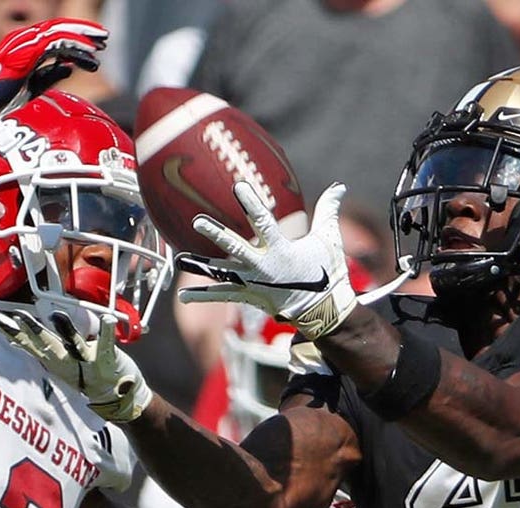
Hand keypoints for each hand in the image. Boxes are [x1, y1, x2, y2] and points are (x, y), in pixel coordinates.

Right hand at [0, 18, 107, 124]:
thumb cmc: (1, 97)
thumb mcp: (32, 86)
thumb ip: (50, 75)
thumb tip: (70, 68)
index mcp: (24, 45)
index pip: (54, 34)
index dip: (76, 37)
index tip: (94, 46)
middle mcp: (24, 38)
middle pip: (60, 27)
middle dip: (84, 31)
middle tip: (104, 38)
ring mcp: (24, 42)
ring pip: (60, 33)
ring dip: (83, 38)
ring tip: (101, 45)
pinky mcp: (27, 51)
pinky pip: (56, 44)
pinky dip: (75, 48)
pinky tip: (89, 55)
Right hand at [0, 308, 150, 422]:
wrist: (118, 400)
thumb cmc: (88, 376)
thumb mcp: (61, 365)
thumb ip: (45, 350)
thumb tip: (25, 333)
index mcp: (54, 362)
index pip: (27, 344)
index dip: (10, 332)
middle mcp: (66, 363)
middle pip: (45, 345)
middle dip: (31, 331)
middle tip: (16, 317)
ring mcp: (86, 363)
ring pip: (72, 346)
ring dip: (65, 331)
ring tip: (57, 316)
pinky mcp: (106, 361)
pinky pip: (105, 344)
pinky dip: (106, 331)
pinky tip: (106, 318)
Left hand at [178, 182, 356, 339]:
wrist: (322, 310)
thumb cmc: (326, 271)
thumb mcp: (329, 239)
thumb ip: (329, 211)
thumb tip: (339, 186)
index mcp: (281, 249)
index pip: (264, 222)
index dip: (252, 204)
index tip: (239, 187)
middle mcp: (263, 266)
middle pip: (235, 248)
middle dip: (217, 234)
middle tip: (197, 221)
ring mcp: (253, 283)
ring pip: (222, 273)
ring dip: (200, 266)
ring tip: (180, 260)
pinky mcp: (249, 297)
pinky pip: (223, 296)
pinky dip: (203, 297)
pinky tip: (183, 298)